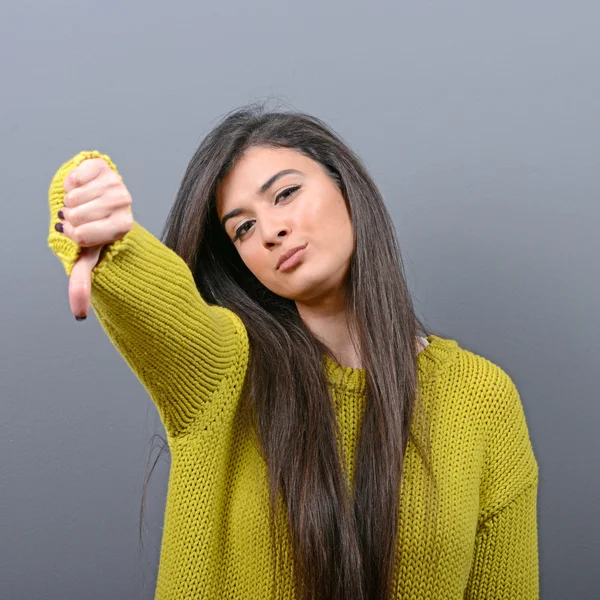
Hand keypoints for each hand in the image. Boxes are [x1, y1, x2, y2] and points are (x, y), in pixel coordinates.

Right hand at [58, 158, 133, 318]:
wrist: (98, 200)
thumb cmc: (94, 230)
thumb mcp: (88, 255)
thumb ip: (83, 281)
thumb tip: (79, 315)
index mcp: (124, 227)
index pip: (83, 236)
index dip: (74, 235)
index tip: (81, 234)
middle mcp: (125, 204)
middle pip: (76, 216)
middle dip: (70, 218)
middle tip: (80, 219)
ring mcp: (117, 183)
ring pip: (73, 196)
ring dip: (69, 201)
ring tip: (81, 205)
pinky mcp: (104, 166)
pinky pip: (74, 176)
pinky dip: (70, 183)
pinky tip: (82, 189)